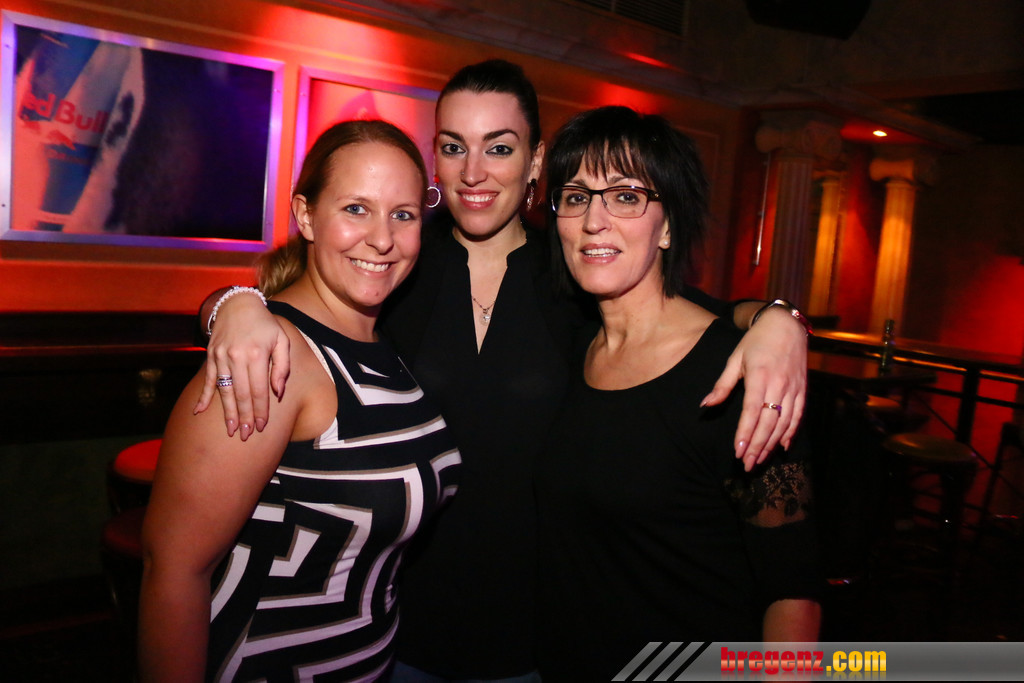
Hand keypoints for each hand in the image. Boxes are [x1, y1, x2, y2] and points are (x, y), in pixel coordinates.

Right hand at [194, 293, 290, 439]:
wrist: (237, 304)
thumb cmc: (265, 325)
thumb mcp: (281, 340)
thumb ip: (283, 366)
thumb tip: (278, 392)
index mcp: (257, 354)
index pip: (259, 390)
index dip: (260, 410)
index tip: (261, 427)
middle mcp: (237, 356)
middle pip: (241, 394)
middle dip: (244, 417)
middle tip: (245, 436)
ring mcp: (221, 357)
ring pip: (224, 390)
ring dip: (227, 412)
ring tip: (231, 430)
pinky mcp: (211, 356)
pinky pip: (208, 380)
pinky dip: (204, 397)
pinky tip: (199, 412)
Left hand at [702, 307, 806, 469]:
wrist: (786, 325)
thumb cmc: (756, 342)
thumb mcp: (735, 359)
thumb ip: (722, 385)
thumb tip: (705, 406)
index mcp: (760, 376)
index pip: (752, 411)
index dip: (745, 433)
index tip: (738, 451)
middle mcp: (779, 384)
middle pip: (769, 422)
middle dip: (757, 446)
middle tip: (747, 465)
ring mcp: (794, 388)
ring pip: (784, 423)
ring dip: (772, 444)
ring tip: (760, 460)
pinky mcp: (803, 390)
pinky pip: (799, 416)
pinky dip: (791, 433)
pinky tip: (783, 447)